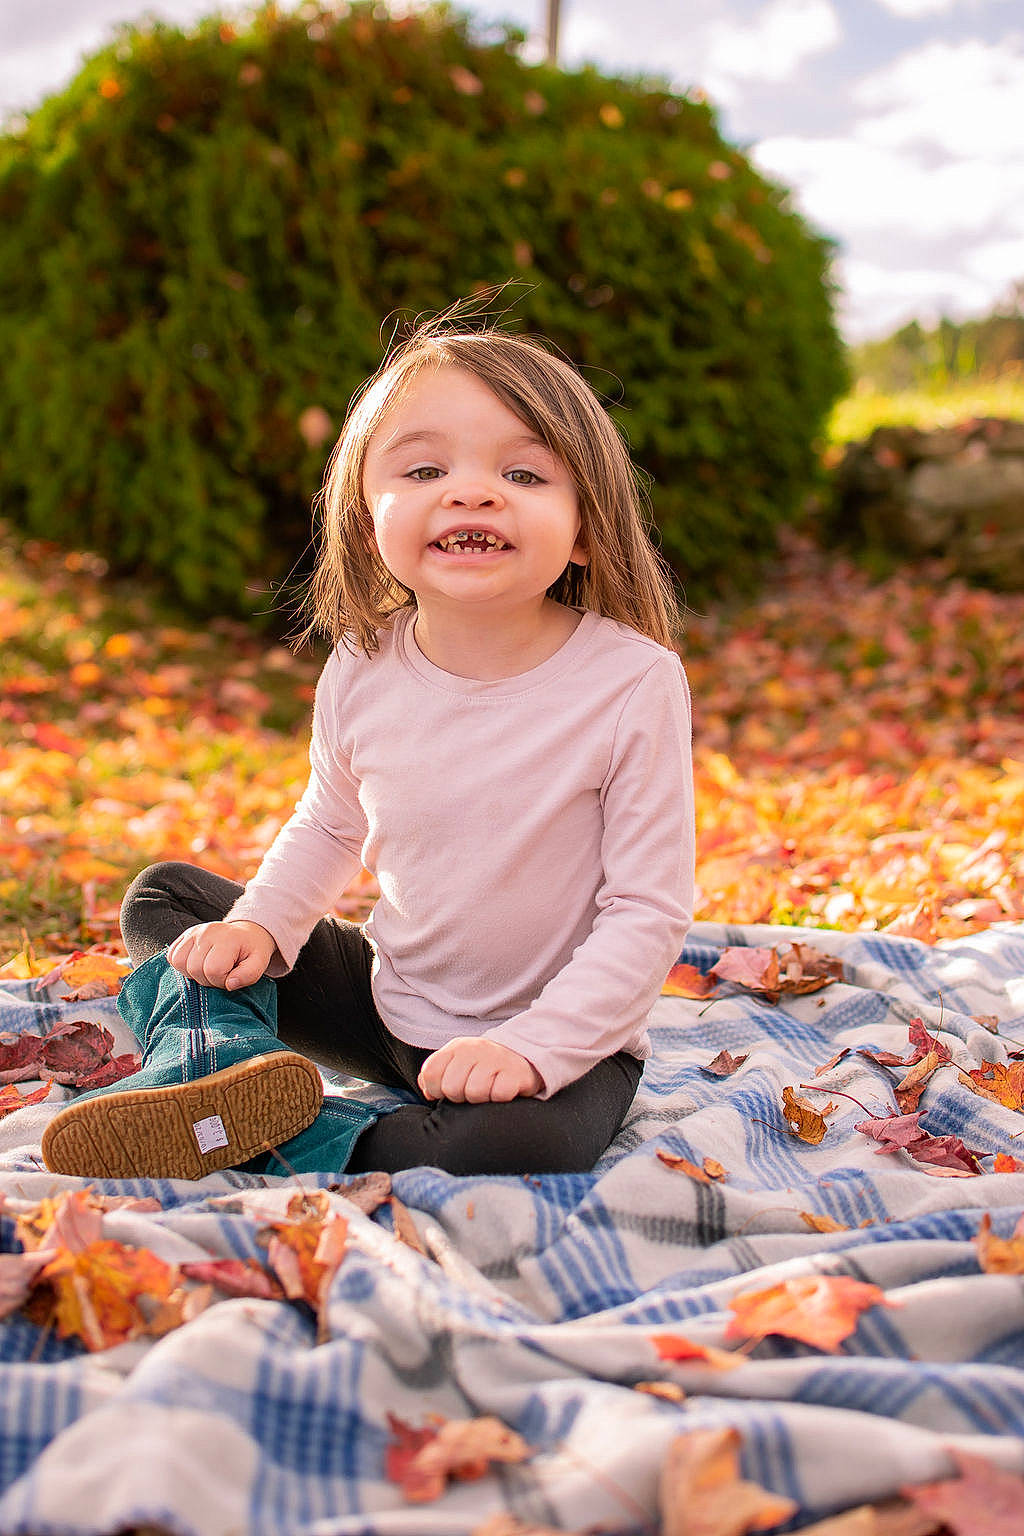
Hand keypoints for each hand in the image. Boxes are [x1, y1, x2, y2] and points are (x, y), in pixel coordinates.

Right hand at [166, 920, 276, 990]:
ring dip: (192, 973)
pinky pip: (172, 956)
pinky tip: (197, 963)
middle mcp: (207, 932)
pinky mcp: (185, 935)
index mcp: (227, 938)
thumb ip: (248, 975)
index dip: (221, 980)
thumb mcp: (260, 963)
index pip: (213, 970)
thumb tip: (229, 984)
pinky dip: (182, 965)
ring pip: (179, 962)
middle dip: (207, 979)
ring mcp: (194, 932)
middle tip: (220, 973)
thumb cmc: (252, 951)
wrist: (246, 933)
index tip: (230, 976)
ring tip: (208, 969)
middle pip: (194, 968)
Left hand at [417, 1036, 542, 1104]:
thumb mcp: (457, 1063)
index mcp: (456, 1048)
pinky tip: (502, 1090)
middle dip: (460, 1097)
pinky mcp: (515, 1073)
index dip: (435, 1090)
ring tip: (488, 1091)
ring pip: (475, 1093)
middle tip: (472, 1092)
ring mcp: (496, 1059)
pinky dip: (500, 1099)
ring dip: (481, 1099)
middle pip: (451, 1088)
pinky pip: (499, 1095)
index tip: (447, 1091)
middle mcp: (474, 1049)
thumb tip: (427, 1092)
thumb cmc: (483, 1066)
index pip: (430, 1074)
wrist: (523, 1055)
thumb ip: (436, 1074)